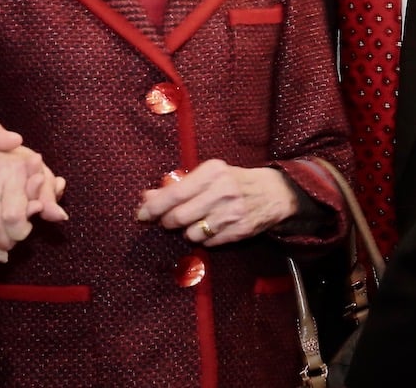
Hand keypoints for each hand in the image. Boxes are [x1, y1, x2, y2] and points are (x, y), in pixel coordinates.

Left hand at [135, 160, 297, 246]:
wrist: (274, 192)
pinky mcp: (240, 232)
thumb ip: (178, 186)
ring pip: (191, 233)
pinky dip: (203, 239)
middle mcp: (222, 192)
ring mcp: (232, 213)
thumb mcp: (209, 175)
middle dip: (167, 221)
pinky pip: (208, 243)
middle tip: (167, 220)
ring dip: (186, 232)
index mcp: (212, 172)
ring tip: (194, 221)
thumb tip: (147, 198)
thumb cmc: (233, 181)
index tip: (141, 214)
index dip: (154, 207)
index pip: (174, 194)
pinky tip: (210, 227)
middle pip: (179, 217)